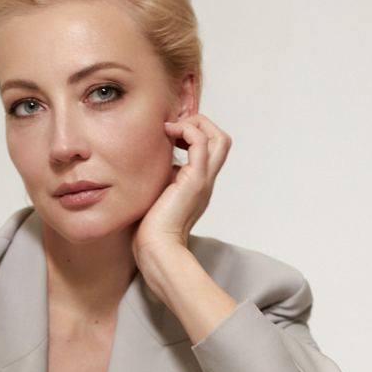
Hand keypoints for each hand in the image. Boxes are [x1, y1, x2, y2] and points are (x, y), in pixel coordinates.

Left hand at [131, 112, 232, 264]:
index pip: (210, 149)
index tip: (169, 135)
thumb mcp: (156, 194)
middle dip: (200, 124)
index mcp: (198, 184)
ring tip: (172, 129)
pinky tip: (167, 134)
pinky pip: (201, 142)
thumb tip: (149, 162)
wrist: (156, 247)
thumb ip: (160, 178)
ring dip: (196, 124)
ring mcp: (203, 180)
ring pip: (219, 138)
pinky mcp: (195, 180)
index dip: (194, 133)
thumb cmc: (150, 229)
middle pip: (222, 140)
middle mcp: (206, 180)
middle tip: (174, 129)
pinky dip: (187, 129)